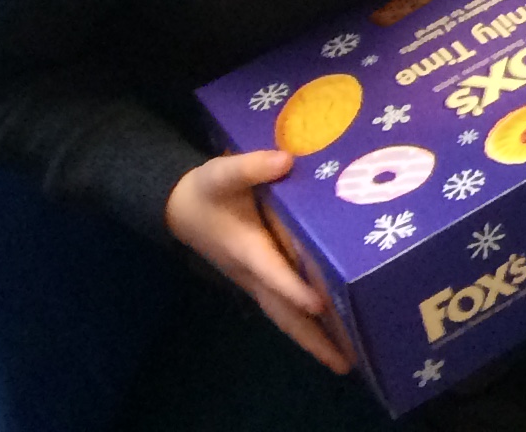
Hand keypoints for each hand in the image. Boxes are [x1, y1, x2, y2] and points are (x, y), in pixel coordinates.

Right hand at [166, 149, 349, 373]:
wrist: (179, 207)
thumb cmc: (206, 190)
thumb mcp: (223, 172)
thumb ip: (251, 167)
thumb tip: (284, 161)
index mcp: (247, 249)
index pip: (272, 273)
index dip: (293, 288)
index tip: (317, 304)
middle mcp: (253, 273)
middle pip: (283, 313)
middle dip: (312, 338)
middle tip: (344, 363)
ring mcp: (256, 281)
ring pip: (284, 317)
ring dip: (312, 339)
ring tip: (346, 361)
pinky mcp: (260, 279)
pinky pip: (284, 308)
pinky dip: (305, 325)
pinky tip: (333, 333)